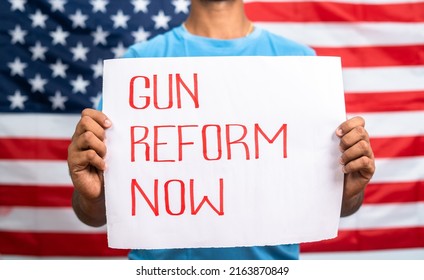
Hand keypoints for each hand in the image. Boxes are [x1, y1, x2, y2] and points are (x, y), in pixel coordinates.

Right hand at [67, 108, 111, 225]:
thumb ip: (111, 136)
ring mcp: (74, 151)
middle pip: (85, 121)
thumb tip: (126, 123)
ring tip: (105, 156)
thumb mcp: (111, 148)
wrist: (99, 190)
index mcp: (86, 132)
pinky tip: (104, 167)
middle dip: (100, 132)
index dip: (99, 116)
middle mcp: (77, 139)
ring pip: (87, 136)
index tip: (111, 125)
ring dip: (101, 146)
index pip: (86, 114)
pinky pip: (88, 154)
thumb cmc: (108, 167)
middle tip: (107, 144)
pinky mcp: (73, 164)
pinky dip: (99, 160)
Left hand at [336, 116, 374, 215]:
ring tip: (340, 161)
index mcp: (355, 136)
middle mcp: (364, 143)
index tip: (336, 133)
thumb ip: (330, 140)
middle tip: (338, 149)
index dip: (348, 124)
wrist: (341, 187)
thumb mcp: (331, 151)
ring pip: (363, 146)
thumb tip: (316, 129)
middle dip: (347, 139)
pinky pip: (364, 161)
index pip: (359, 121)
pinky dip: (351, 165)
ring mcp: (368, 155)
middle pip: (361, 132)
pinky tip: (344, 169)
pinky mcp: (370, 168)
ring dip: (348, 153)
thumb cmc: (333, 166)